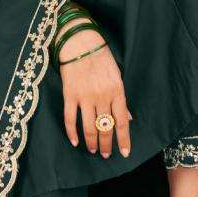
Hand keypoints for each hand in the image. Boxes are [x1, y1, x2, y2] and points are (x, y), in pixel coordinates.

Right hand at [59, 31, 132, 157]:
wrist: (80, 41)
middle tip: (105, 155)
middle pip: (105, 128)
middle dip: (106, 145)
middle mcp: (102, 96)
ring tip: (93, 150)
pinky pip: (70, 119)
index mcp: (117, 91)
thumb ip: (121, 99)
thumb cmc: (101, 57)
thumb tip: (128, 118)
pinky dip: (72, 133)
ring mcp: (85, 97)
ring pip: (89, 127)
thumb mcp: (117, 76)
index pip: (122, 121)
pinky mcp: (69, 95)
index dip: (124, 139)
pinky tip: (75, 142)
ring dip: (92, 142)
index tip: (125, 152)